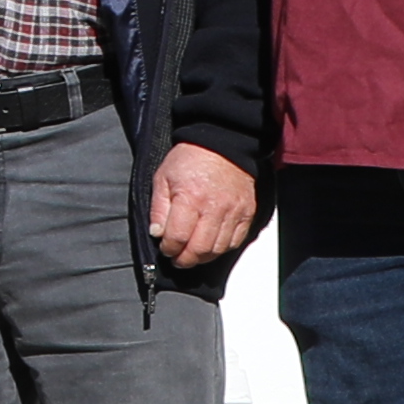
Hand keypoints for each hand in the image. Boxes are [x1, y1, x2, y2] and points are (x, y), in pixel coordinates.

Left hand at [145, 140, 258, 271]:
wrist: (223, 143)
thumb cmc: (191, 158)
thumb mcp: (163, 177)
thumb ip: (158, 209)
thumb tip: (157, 234)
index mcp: (190, 198)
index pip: (178, 238)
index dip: (169, 249)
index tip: (165, 249)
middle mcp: (214, 208)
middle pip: (199, 249)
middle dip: (185, 259)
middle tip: (178, 259)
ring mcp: (233, 212)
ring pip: (218, 249)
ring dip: (203, 257)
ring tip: (193, 254)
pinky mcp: (247, 213)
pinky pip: (235, 242)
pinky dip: (222, 249)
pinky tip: (211, 246)